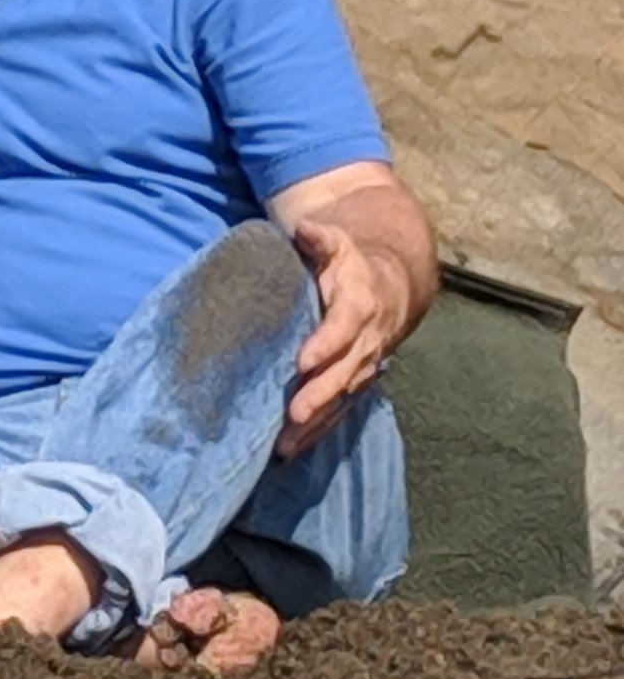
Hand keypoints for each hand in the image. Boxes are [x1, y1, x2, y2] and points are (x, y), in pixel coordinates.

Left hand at [279, 218, 414, 459]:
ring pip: (342, 397)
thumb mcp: (338, 243)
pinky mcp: (356, 381)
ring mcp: (364, 365)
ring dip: (317, 421)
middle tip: (293, 413)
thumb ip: (321, 239)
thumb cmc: (352, 264)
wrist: (391, 285)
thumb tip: (305, 229)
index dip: (326, 344)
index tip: (302, 362)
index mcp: (361, 304)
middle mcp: (367, 340)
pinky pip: (340, 409)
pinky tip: (293, 450)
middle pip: (344, 371)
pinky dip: (319, 430)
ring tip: (287, 444)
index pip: (344, 327)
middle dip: (320, 393)